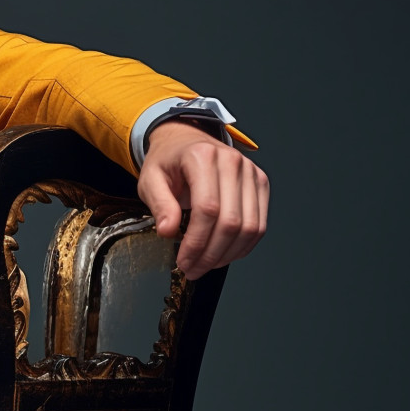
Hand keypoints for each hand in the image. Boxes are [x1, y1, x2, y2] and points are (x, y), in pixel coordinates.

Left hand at [136, 120, 268, 278]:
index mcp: (202, 157)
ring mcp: (250, 172)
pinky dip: (243, 246)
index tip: (183, 260)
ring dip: (228, 255)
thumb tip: (168, 231)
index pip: (207, 209)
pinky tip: (223, 254)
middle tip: (192, 269)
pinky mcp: (260, 184)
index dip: (197, 241)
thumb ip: (158, 204)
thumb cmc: (167, 161)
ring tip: (205, 265)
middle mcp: (232, 162)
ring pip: (250, 227)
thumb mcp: (149, 179)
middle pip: (231, 221)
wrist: (185, 141)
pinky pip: (259, 224)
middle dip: (211, 254)